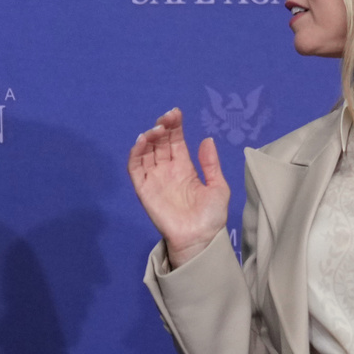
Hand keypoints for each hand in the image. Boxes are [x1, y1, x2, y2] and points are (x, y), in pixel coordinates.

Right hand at [128, 108, 230, 268]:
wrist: (200, 240)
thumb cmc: (211, 217)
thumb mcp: (218, 187)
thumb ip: (211, 164)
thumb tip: (207, 139)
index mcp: (184, 167)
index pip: (175, 140)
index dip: (174, 126)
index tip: (176, 113)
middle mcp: (167, 169)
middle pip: (160, 142)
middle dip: (162, 127)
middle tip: (166, 118)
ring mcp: (154, 178)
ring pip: (146, 152)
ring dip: (148, 137)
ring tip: (157, 130)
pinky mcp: (144, 189)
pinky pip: (135, 168)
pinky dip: (136, 153)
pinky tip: (143, 142)